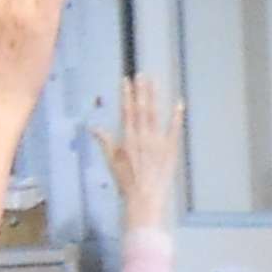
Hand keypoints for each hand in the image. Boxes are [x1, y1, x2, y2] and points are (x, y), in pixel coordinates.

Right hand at [92, 73, 177, 233]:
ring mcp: (157, 142)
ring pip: (155, 115)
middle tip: (142, 74)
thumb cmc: (126, 181)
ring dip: (154, 97)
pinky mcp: (170, 149)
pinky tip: (179, 103)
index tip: (126, 80)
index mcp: (128, 139)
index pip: (126, 112)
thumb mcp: (112, 161)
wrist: (144, 198)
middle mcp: (142, 137)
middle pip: (142, 109)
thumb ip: (105, 141)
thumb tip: (92, 126)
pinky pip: (174, 130)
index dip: (126, 95)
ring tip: (154, 81)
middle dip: (141, 91)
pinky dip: (177, 116)